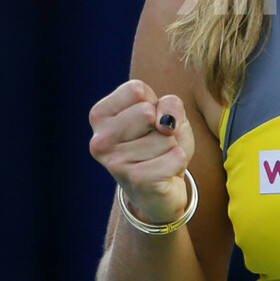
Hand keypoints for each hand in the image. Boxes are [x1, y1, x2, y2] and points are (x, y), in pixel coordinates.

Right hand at [89, 79, 195, 224]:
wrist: (159, 190)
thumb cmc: (160, 143)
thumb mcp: (168, 113)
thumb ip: (170, 103)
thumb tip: (165, 124)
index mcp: (99, 116)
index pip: (136, 90)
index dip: (155, 104)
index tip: (148, 123)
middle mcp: (99, 140)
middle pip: (148, 111)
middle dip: (164, 126)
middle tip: (155, 144)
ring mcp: (114, 162)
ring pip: (165, 136)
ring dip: (171, 147)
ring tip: (158, 159)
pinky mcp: (136, 180)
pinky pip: (176, 156)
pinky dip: (179, 162)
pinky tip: (164, 173)